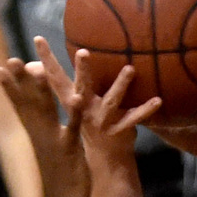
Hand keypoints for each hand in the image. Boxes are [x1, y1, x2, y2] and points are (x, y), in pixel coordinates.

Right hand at [0, 57, 89, 196]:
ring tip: (38, 69)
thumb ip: (46, 128)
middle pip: (28, 103)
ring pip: (45, 110)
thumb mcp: (50, 145)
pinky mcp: (69, 148)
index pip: (20, 105)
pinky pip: (71, 127)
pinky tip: (76, 97)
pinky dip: (73, 112)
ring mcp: (53, 140)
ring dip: (40, 90)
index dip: (10, 87)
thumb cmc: (60, 173)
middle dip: (19, 81)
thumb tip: (39, 114)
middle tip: (10, 60)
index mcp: (36, 133)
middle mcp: (40, 134)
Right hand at [34, 36, 160, 161]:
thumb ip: (67, 83)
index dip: (46, 59)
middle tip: (83, 52)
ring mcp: (102, 120)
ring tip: (130, 69)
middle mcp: (85, 109)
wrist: (106, 158)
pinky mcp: (119, 130)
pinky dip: (146, 109)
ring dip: (120, 85)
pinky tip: (158, 100)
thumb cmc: (91, 121)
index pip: (55, 77)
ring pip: (111, 100)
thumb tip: (44, 60)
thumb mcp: (76, 104)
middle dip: (82, 70)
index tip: (38, 39)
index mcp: (73, 100)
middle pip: (82, 87)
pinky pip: (135, 117)